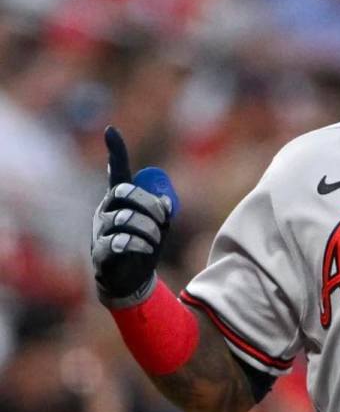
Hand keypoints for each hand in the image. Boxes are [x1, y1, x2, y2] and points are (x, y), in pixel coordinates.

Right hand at [91, 127, 173, 305]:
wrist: (132, 280)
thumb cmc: (144, 247)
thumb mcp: (160, 227)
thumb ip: (163, 212)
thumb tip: (166, 201)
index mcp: (120, 202)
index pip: (118, 174)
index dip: (116, 153)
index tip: (111, 131)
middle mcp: (106, 211)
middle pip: (124, 193)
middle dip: (148, 203)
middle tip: (161, 218)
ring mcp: (100, 231)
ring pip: (125, 218)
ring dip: (148, 229)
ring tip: (153, 240)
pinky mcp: (100, 252)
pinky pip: (120, 241)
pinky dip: (138, 244)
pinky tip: (143, 249)